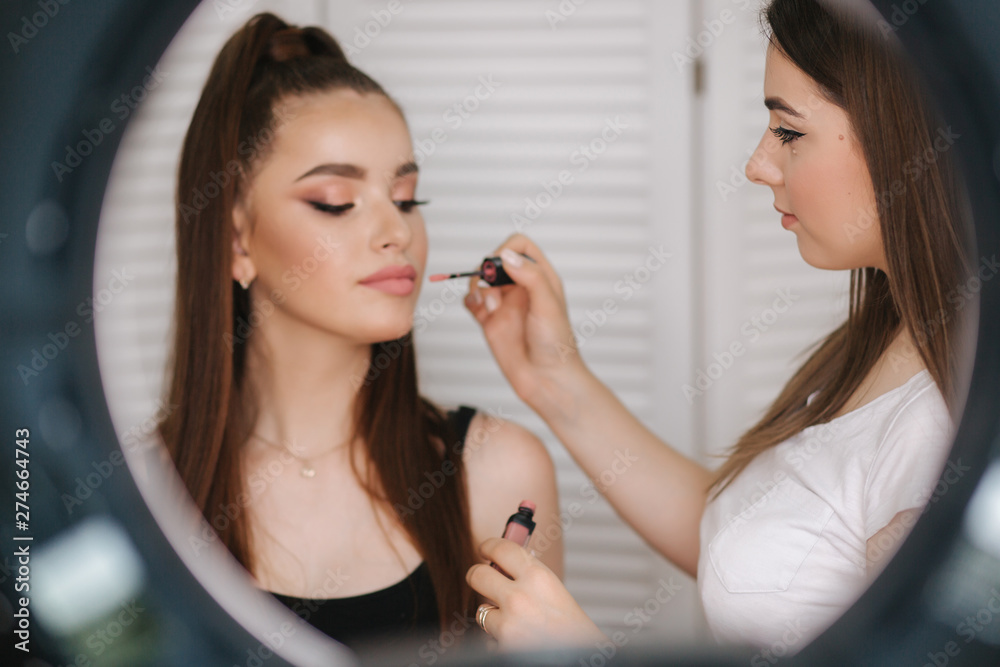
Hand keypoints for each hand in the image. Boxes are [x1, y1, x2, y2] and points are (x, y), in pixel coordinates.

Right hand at [464, 234, 590, 416]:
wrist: (547, 380)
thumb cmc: (556, 344)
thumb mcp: (548, 304)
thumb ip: (530, 276)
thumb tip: (506, 256)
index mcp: (541, 278)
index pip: (520, 246)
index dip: (507, 249)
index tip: (501, 266)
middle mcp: (521, 288)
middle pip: (495, 261)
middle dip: (488, 270)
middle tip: (491, 287)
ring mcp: (504, 304)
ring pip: (480, 280)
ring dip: (478, 287)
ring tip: (489, 307)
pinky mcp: (490, 321)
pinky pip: (472, 301)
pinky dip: (469, 301)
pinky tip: (478, 310)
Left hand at [466, 537, 605, 649]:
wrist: (581, 657)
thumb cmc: (572, 628)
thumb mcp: (554, 590)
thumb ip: (528, 576)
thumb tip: (499, 562)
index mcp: (538, 577)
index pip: (501, 548)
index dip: (488, 546)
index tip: (484, 549)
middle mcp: (520, 598)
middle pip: (477, 574)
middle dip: (477, 576)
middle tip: (481, 579)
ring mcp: (508, 624)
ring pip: (482, 610)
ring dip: (493, 616)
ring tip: (518, 623)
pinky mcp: (501, 647)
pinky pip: (487, 638)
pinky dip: (498, 640)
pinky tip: (518, 642)